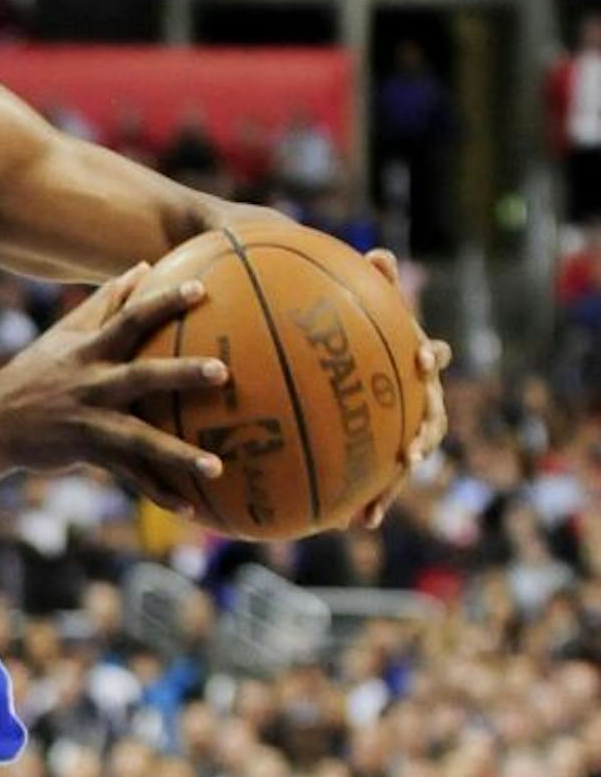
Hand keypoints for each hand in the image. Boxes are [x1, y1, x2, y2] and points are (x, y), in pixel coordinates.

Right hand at [0, 264, 227, 515]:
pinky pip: (129, 477)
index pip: (129, 320)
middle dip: (181, 373)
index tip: (200, 290)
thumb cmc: (36, 373)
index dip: (162, 303)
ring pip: (139, 439)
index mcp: (89, 351)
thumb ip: (106, 302)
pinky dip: (159, 493)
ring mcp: (90, 422)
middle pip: (141, 376)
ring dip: (178, 454)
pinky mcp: (88, 454)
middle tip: (223, 371)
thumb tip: (144, 267)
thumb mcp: (64, 335)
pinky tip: (193, 507)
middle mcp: (91, 385)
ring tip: (216, 466)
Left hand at [351, 250, 451, 530]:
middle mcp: (415, 401)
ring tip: (381, 498)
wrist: (345, 372)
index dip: (431, 358)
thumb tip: (380, 254)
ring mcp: (402, 431)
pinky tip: (355, 522)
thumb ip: (370, 287)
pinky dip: (372, 502)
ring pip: (407, 458)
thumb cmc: (355, 333)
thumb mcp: (357, 311)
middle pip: (429, 420)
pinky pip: (378, 482)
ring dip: (396, 480)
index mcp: (411, 366)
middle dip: (423, 435)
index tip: (425, 358)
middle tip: (412, 448)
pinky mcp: (381, 458)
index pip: (429, 359)